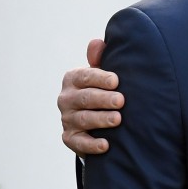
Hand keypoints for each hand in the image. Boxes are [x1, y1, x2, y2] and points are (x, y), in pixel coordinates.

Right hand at [57, 39, 123, 155]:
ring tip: (118, 119)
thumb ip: (99, 58)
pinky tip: (106, 144)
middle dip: (103, 99)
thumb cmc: (102, 88)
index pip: (84, 76)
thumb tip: (97, 43)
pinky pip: (79, 143)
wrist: (94, 118)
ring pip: (83, 119)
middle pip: (84, 98)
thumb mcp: (101, 73)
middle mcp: (66, 99)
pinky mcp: (70, 138)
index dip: (100, 78)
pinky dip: (91, 145)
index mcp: (73, 79)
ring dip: (100, 119)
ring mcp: (67, 119)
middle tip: (121, 100)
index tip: (116, 81)